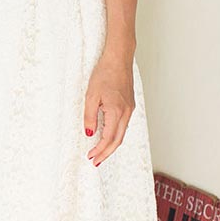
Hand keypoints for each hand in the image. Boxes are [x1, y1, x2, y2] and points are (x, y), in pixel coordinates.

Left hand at [84, 50, 135, 165]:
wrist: (118, 60)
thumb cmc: (104, 74)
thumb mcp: (91, 96)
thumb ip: (90, 116)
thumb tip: (90, 133)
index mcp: (116, 111)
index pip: (109, 138)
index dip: (100, 150)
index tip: (91, 157)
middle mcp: (126, 113)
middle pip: (118, 140)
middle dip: (106, 153)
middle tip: (95, 161)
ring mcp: (129, 109)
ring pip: (121, 133)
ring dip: (111, 145)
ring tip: (100, 152)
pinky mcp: (129, 105)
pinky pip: (123, 125)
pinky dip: (115, 135)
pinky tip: (107, 137)